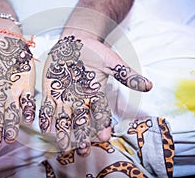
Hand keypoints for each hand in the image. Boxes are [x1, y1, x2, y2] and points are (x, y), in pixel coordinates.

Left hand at [39, 36, 151, 155]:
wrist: (75, 42)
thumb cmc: (96, 52)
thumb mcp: (112, 63)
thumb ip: (127, 75)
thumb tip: (149, 85)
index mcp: (96, 96)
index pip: (101, 114)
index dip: (103, 125)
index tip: (104, 137)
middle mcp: (81, 101)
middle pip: (82, 122)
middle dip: (83, 137)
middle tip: (83, 150)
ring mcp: (65, 98)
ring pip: (64, 118)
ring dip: (64, 132)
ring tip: (63, 145)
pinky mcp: (50, 92)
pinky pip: (47, 107)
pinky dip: (46, 117)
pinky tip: (45, 127)